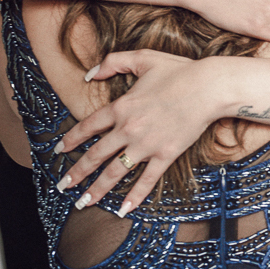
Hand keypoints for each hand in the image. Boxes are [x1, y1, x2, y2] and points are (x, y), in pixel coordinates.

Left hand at [55, 50, 214, 216]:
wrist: (210, 87)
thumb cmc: (180, 71)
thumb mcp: (144, 58)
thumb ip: (113, 61)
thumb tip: (90, 73)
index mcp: (122, 106)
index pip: (89, 126)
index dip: (71, 139)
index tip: (59, 150)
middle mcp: (129, 128)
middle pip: (96, 154)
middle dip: (77, 172)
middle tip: (63, 186)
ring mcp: (147, 144)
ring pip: (115, 172)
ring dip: (97, 189)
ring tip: (83, 202)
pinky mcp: (166, 154)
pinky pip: (147, 179)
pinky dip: (135, 196)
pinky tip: (123, 210)